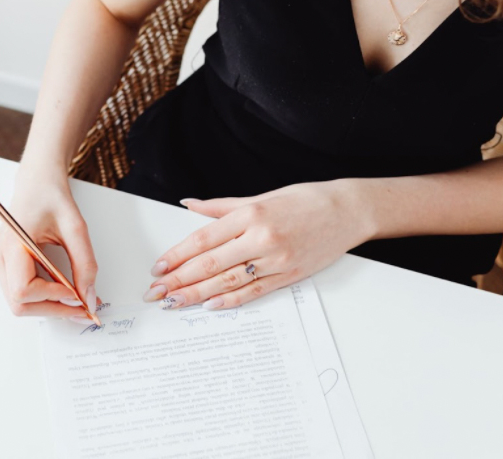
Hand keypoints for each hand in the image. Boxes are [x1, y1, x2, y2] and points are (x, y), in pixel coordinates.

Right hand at [0, 162, 100, 323]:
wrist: (38, 182)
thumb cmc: (51, 197)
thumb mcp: (76, 228)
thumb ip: (85, 264)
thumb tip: (89, 298)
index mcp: (12, 243)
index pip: (23, 290)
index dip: (52, 297)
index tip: (76, 294)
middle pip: (19, 303)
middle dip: (52, 309)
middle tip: (82, 307)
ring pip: (18, 302)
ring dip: (48, 306)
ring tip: (74, 298)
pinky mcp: (4, 264)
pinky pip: (19, 292)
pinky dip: (42, 297)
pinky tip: (61, 290)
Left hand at [142, 182, 374, 309]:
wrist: (347, 211)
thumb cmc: (304, 200)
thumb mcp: (261, 196)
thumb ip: (221, 205)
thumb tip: (189, 205)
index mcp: (250, 214)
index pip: (203, 239)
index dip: (177, 255)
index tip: (157, 267)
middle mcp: (261, 237)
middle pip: (210, 264)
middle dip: (178, 280)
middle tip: (155, 293)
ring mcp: (276, 259)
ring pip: (228, 281)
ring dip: (197, 294)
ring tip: (173, 303)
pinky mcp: (289, 275)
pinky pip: (254, 291)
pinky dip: (230, 300)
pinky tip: (210, 306)